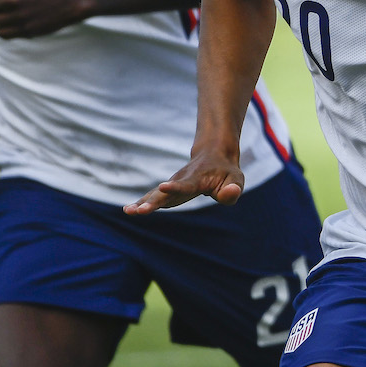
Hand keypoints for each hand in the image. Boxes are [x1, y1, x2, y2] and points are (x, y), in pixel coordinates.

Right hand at [124, 148, 244, 214]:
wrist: (214, 155)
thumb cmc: (226, 172)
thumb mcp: (236, 179)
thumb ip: (233, 190)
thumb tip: (230, 194)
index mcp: (198, 179)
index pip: (187, 185)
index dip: (176, 187)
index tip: (162, 187)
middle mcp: (182, 180)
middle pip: (166, 193)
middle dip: (152, 202)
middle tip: (138, 211)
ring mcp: (174, 184)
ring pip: (156, 194)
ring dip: (143, 203)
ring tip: (129, 211)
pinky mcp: (169, 190)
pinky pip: (155, 197)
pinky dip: (143, 202)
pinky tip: (130, 210)